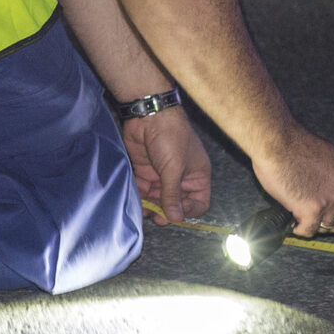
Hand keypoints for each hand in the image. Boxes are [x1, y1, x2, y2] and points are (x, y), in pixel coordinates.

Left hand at [122, 107, 211, 225]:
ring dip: (152, 206)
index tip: (175, 215)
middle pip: (176, 203)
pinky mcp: (146, 171)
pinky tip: (135, 201)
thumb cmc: (171, 138)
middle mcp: (181, 177)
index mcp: (197, 176)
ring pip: (158, 199)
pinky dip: (140, 197)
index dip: (188, 211)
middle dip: (167, 211)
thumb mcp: (174, 168)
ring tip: (144, 211)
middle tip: (156, 217)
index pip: (198, 202)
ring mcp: (163, 174)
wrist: (149, 115)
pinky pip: (144, 190)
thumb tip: (175, 218)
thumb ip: (172, 195)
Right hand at [253, 126, 333, 236]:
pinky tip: (293, 222)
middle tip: (321, 226)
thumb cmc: (293, 146)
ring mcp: (332, 198)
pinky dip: (300, 229)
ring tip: (300, 216)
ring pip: (327, 227)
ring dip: (313, 225)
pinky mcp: (313, 209)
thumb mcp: (328, 156)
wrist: (276, 142)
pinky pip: (309, 231)